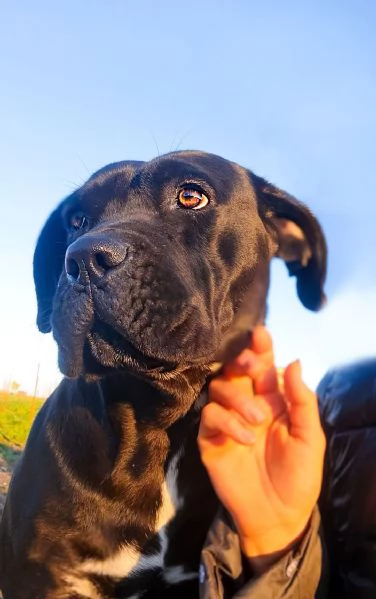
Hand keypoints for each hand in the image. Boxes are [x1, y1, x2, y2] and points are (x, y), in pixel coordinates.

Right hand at [198, 326, 325, 560]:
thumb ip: (302, 401)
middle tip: (251, 367)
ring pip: (219, 388)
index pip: (264, 366)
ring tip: (257, 421)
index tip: (260, 334)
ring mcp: (227, 420)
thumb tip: (293, 361)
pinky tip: (245, 438)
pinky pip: (210, 416)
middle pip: (235, 370)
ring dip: (238, 397)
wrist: (277, 515)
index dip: (260, 348)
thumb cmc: (298, 475)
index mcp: (273, 399)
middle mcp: (247, 403)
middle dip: (242, 361)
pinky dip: (227, 421)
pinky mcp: (210, 438)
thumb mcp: (309, 438)